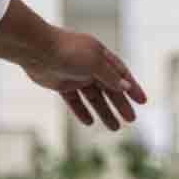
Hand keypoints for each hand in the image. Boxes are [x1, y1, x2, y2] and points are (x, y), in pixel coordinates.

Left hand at [22, 31, 147, 130]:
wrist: (37, 50)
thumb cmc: (68, 51)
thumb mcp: (94, 63)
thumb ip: (110, 76)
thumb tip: (126, 87)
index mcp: (100, 55)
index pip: (121, 73)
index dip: (132, 87)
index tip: (142, 101)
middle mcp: (89, 65)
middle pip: (109, 88)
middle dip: (120, 104)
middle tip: (131, 120)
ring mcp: (75, 75)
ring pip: (94, 97)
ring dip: (104, 112)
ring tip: (115, 128)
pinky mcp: (61, 84)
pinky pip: (75, 101)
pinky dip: (82, 111)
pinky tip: (90, 122)